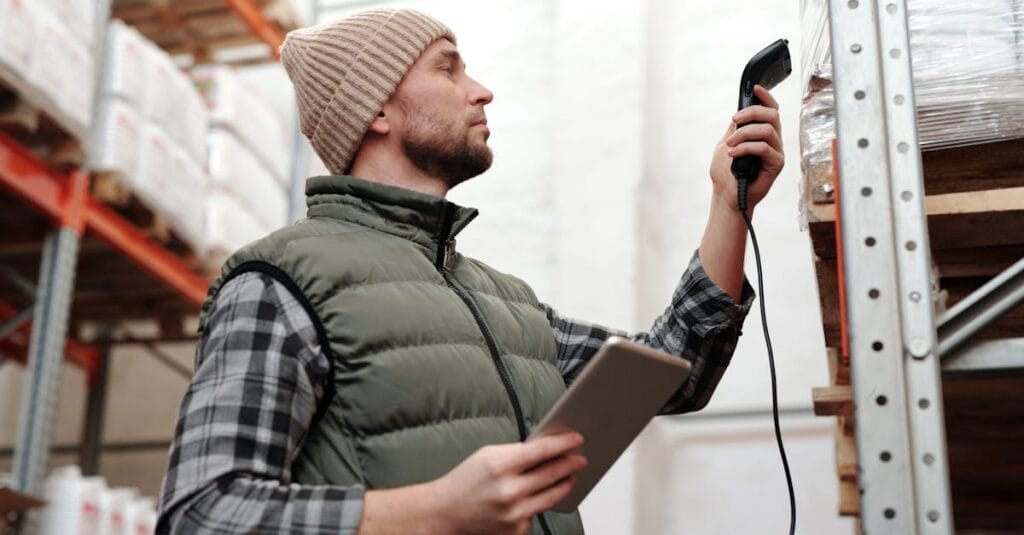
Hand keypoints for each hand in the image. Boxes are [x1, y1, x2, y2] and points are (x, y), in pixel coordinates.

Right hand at [433, 433, 586, 533]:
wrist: (445, 514)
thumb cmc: (465, 482)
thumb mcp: (487, 456)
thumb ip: (517, 453)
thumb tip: (547, 449)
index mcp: (499, 465)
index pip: (542, 451)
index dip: (564, 444)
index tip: (577, 439)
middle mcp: (509, 491)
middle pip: (552, 474)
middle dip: (571, 464)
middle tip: (581, 458)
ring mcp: (514, 513)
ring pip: (552, 496)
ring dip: (565, 483)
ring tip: (571, 475)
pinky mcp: (516, 530)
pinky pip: (537, 512)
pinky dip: (539, 503)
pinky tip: (537, 495)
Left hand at [708, 85, 784, 214]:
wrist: (726, 195)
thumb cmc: (726, 173)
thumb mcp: (727, 143)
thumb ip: (735, 128)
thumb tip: (740, 112)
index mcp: (762, 134)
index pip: (771, 110)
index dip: (766, 97)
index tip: (755, 87)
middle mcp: (773, 141)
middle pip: (772, 115)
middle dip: (752, 113)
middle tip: (734, 120)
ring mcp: (776, 152)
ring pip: (767, 130)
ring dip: (744, 133)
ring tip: (729, 144)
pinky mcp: (776, 164)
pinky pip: (764, 148)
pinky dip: (745, 148)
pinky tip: (733, 154)